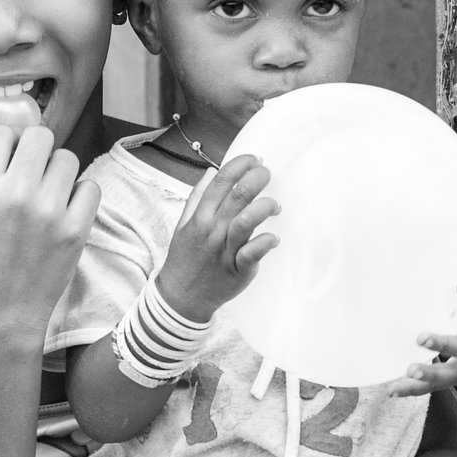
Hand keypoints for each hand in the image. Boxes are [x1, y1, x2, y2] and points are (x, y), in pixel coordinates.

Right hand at [0, 125, 97, 344]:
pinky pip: (89, 186)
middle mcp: (15, 194)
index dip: (7, 143)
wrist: (3, 311)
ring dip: (58, 172)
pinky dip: (80, 195)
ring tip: (48, 195)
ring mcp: (49, 211)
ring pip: (67, 158)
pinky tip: (65, 211)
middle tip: (32, 172)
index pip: (2, 132)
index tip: (9, 159)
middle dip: (35, 150)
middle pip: (40, 136)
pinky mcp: (75, 229)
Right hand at [154, 154, 276, 319]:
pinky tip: (274, 238)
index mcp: (200, 217)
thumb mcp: (184, 225)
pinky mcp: (238, 269)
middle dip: (258, 178)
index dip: (240, 165)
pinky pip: (254, 252)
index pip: (221, 182)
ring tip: (275, 206)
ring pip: (248, 220)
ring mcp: (225, 250)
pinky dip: (267, 241)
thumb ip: (197, 197)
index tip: (254, 159)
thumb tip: (211, 172)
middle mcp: (213, 231)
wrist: (181, 297)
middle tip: (267, 175)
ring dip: (266, 207)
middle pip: (239, 196)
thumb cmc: (185, 259)